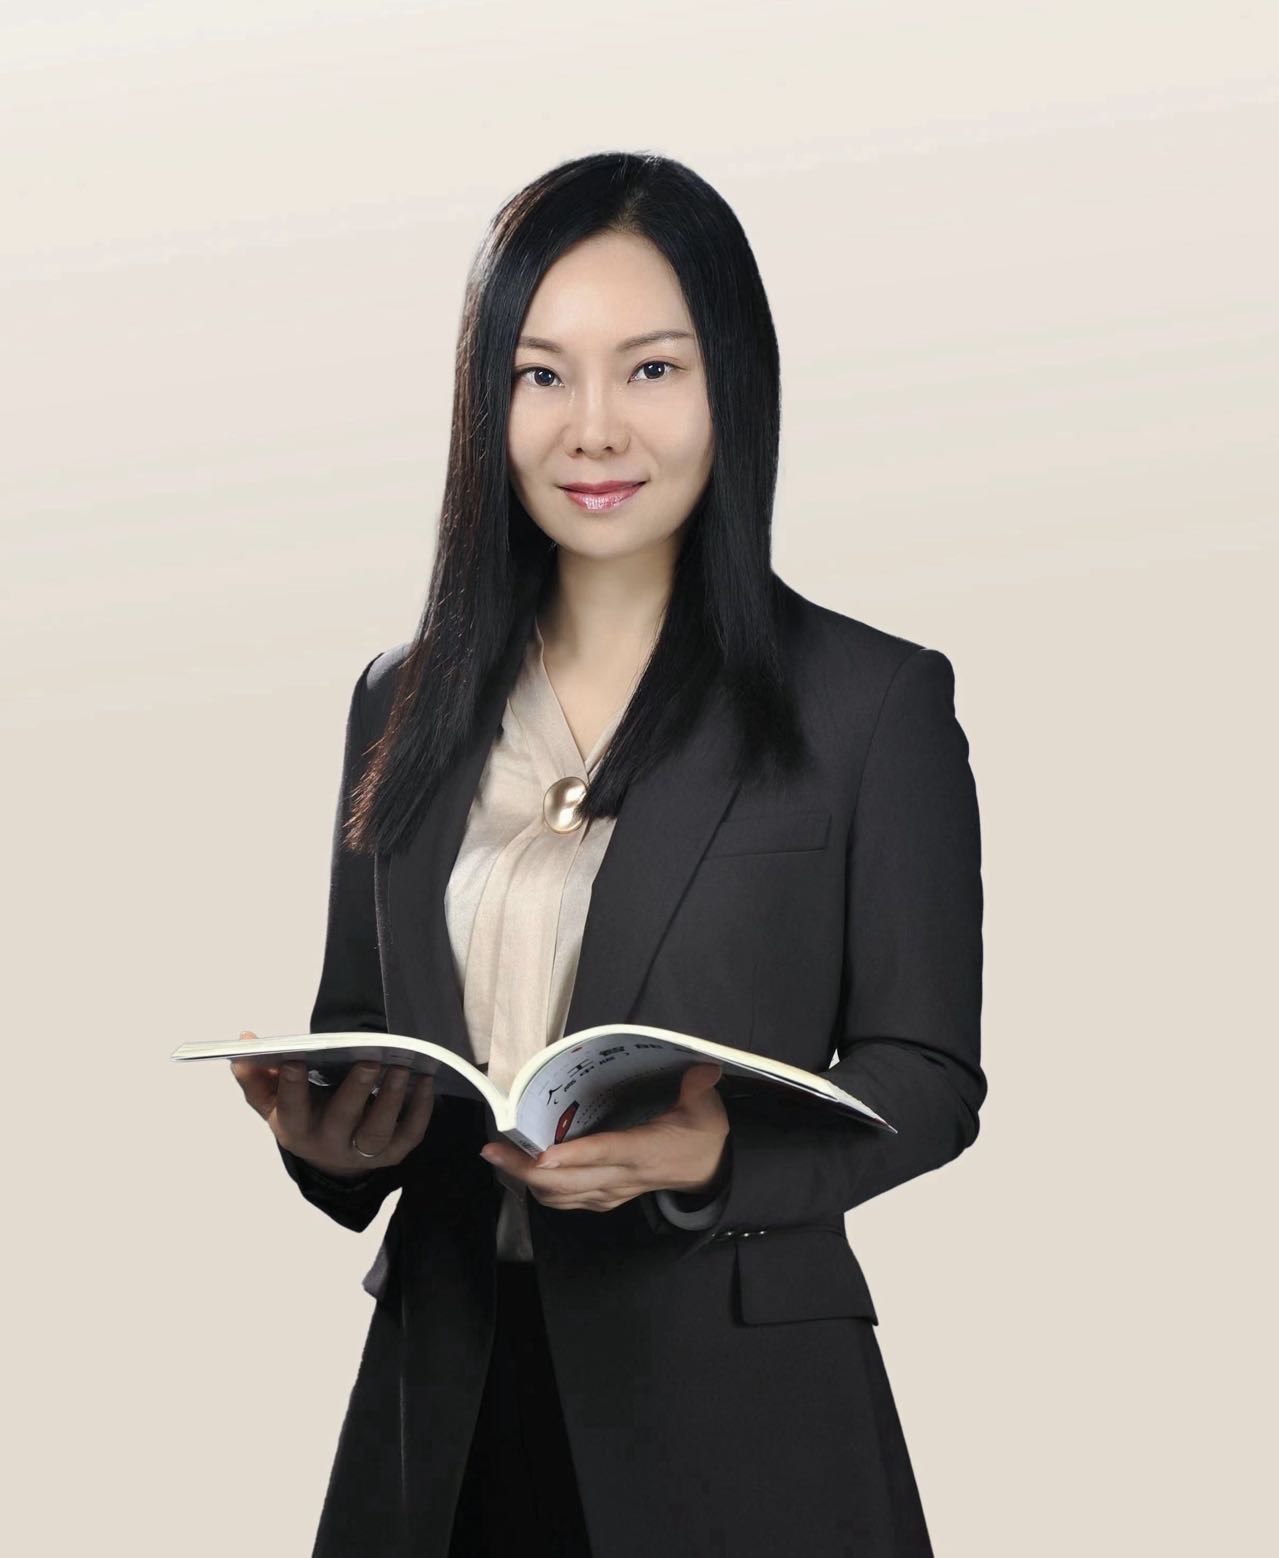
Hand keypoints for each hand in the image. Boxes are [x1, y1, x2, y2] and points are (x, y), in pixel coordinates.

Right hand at [230, 1030, 434, 1179]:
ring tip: (401, 1067)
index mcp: (295, 1129)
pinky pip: (409, 1135)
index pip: (290, 1109)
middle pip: (341, 1121)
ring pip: (377, 1132)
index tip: (294, 1057)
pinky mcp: (391, 1154)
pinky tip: (424, 1082)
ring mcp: (361, 1153)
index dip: (290, 1086)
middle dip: (355, 1091)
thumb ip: (256, 1075)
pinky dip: (420, 1110)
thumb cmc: (301, 1116)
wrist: (329, 1157)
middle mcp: (328, 1144)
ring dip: (392, 1099)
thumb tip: (243, 1042)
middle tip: (368, 1059)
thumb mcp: (272, 1101)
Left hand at [478, 1063, 728, 1212]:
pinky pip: (566, 1201)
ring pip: (560, 1195)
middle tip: (492, 1149)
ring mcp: (611, 1192)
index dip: (573, 1156)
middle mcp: (623, 1177)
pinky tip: (521, 1171)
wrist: (708, 1172)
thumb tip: (704, 1069)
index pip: (605, 1153)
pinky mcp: (605, 1199)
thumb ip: (699, 1088)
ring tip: (497, 1157)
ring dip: (525, 1180)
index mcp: (646, 1151)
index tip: (542, 1155)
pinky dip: (539, 1188)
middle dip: (525, 1168)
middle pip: (567, 1181)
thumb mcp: (705, 1108)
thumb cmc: (702, 1134)